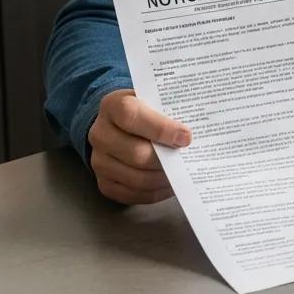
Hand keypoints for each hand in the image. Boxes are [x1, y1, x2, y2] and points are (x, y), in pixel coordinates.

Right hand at [88, 89, 190, 204]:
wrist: (119, 125)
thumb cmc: (146, 110)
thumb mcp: (154, 99)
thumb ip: (170, 109)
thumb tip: (194, 128)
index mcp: (113, 106)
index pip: (132, 117)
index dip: (161, 128)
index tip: (186, 137)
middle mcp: (100, 134)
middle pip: (136, 153)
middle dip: (167, 158)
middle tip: (188, 158)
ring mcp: (99, 161)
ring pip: (136, 178)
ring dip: (164, 177)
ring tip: (182, 171)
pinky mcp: (104, 183)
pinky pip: (132, 194)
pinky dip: (155, 192)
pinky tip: (170, 183)